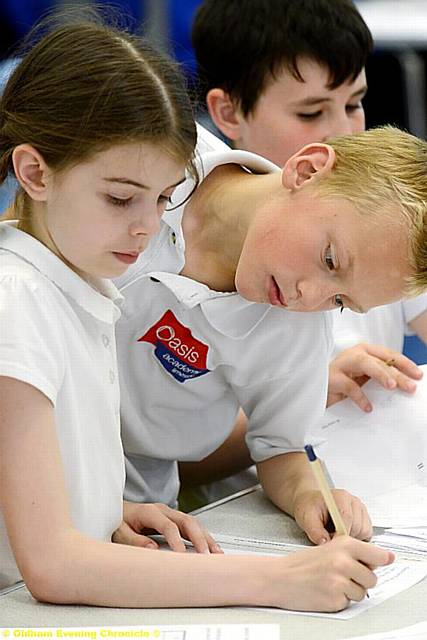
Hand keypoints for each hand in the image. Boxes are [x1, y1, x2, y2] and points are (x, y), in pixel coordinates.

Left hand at [112, 501, 222, 553]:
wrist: (118, 511)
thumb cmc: (119, 521)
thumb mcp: (120, 532)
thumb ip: (134, 540)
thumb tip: (152, 549)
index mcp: (149, 512)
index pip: (168, 525)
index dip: (176, 541)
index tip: (182, 556)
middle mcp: (163, 510)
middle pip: (186, 521)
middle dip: (199, 538)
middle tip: (207, 555)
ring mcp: (170, 513)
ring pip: (193, 523)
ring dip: (205, 538)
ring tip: (216, 554)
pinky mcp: (174, 520)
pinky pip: (192, 527)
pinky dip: (203, 537)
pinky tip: (210, 548)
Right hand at [266, 536, 393, 611]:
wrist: (280, 577)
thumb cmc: (303, 563)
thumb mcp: (329, 547)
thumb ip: (353, 551)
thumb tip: (384, 558)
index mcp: (344, 545)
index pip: (377, 555)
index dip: (382, 560)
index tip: (387, 560)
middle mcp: (344, 561)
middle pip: (372, 578)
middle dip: (362, 579)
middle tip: (345, 575)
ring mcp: (339, 581)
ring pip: (362, 592)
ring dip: (351, 591)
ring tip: (332, 583)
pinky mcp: (335, 598)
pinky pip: (348, 603)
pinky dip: (339, 600)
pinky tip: (325, 591)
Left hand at [293, 488, 371, 544]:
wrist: (311, 502)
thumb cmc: (309, 507)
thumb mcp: (306, 518)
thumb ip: (315, 531)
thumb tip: (325, 543)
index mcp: (340, 497)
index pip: (348, 517)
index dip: (341, 533)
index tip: (333, 542)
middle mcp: (353, 501)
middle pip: (358, 526)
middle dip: (345, 536)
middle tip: (331, 537)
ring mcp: (361, 509)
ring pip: (364, 532)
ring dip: (352, 538)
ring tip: (336, 533)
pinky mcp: (364, 518)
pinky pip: (367, 534)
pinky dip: (357, 538)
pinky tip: (344, 534)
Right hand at [327, 343, 422, 410]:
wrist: (315, 389)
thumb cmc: (343, 383)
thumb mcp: (364, 378)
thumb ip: (380, 377)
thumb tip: (404, 385)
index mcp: (365, 351)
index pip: (389, 354)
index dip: (404, 364)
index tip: (418, 375)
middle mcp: (354, 354)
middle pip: (379, 360)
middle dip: (396, 373)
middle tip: (410, 387)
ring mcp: (342, 364)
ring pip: (364, 364)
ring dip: (380, 374)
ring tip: (392, 387)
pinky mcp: (331, 378)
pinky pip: (349, 386)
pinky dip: (360, 397)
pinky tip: (368, 407)